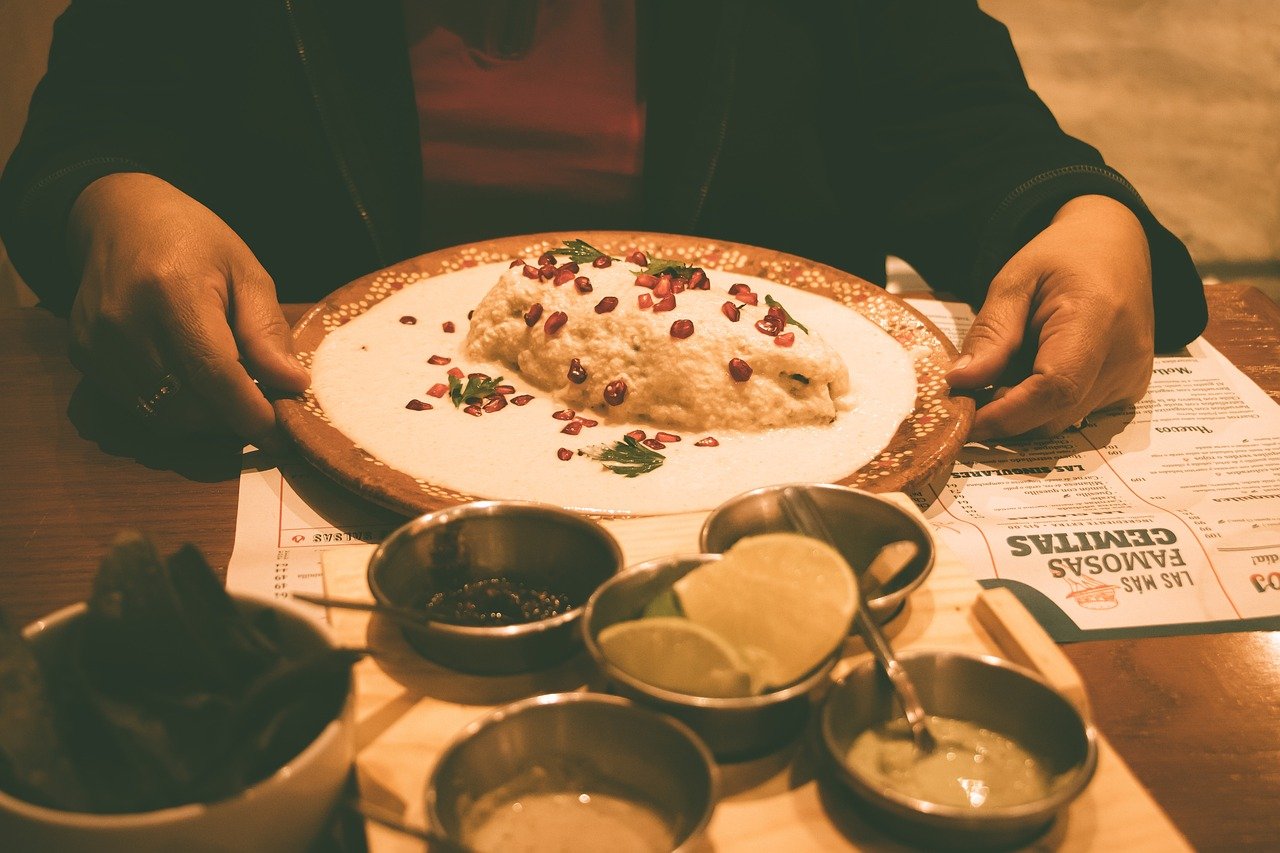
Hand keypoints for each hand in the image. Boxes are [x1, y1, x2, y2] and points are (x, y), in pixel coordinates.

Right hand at [67, 173, 309, 444]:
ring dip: (205, 418)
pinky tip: (193, 381)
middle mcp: (125, 321)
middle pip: (188, 405)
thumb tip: (292, 384)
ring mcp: (96, 342)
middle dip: (231, 418)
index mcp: (172, 291)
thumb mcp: (245, 272)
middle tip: (261, 404)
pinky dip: (174, 408)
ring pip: (163, 416)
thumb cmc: (194, 241)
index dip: (251, 413)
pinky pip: (139, 407)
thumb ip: (266, 329)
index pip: (215, 375)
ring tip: (230, 391)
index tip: (282, 434)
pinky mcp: (84, 356)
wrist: (120, 217)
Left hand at [946, 194, 1153, 440]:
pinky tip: (1033, 372)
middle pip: (1055, 413)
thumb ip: (991, 333)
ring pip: (1062, 421)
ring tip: (1007, 369)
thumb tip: (960, 382)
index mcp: (1098, 317)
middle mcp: (1126, 355)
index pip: (1055, 387)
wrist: (1114, 247)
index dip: (1005, 413)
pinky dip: (1044, 405)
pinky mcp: (1130, 388)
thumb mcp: (1014, 282)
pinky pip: (1077, 413)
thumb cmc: (1062, 257)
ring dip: (1023, 409)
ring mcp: (1133, 376)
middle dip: (1005, 414)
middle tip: (970, 393)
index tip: (964, 420)